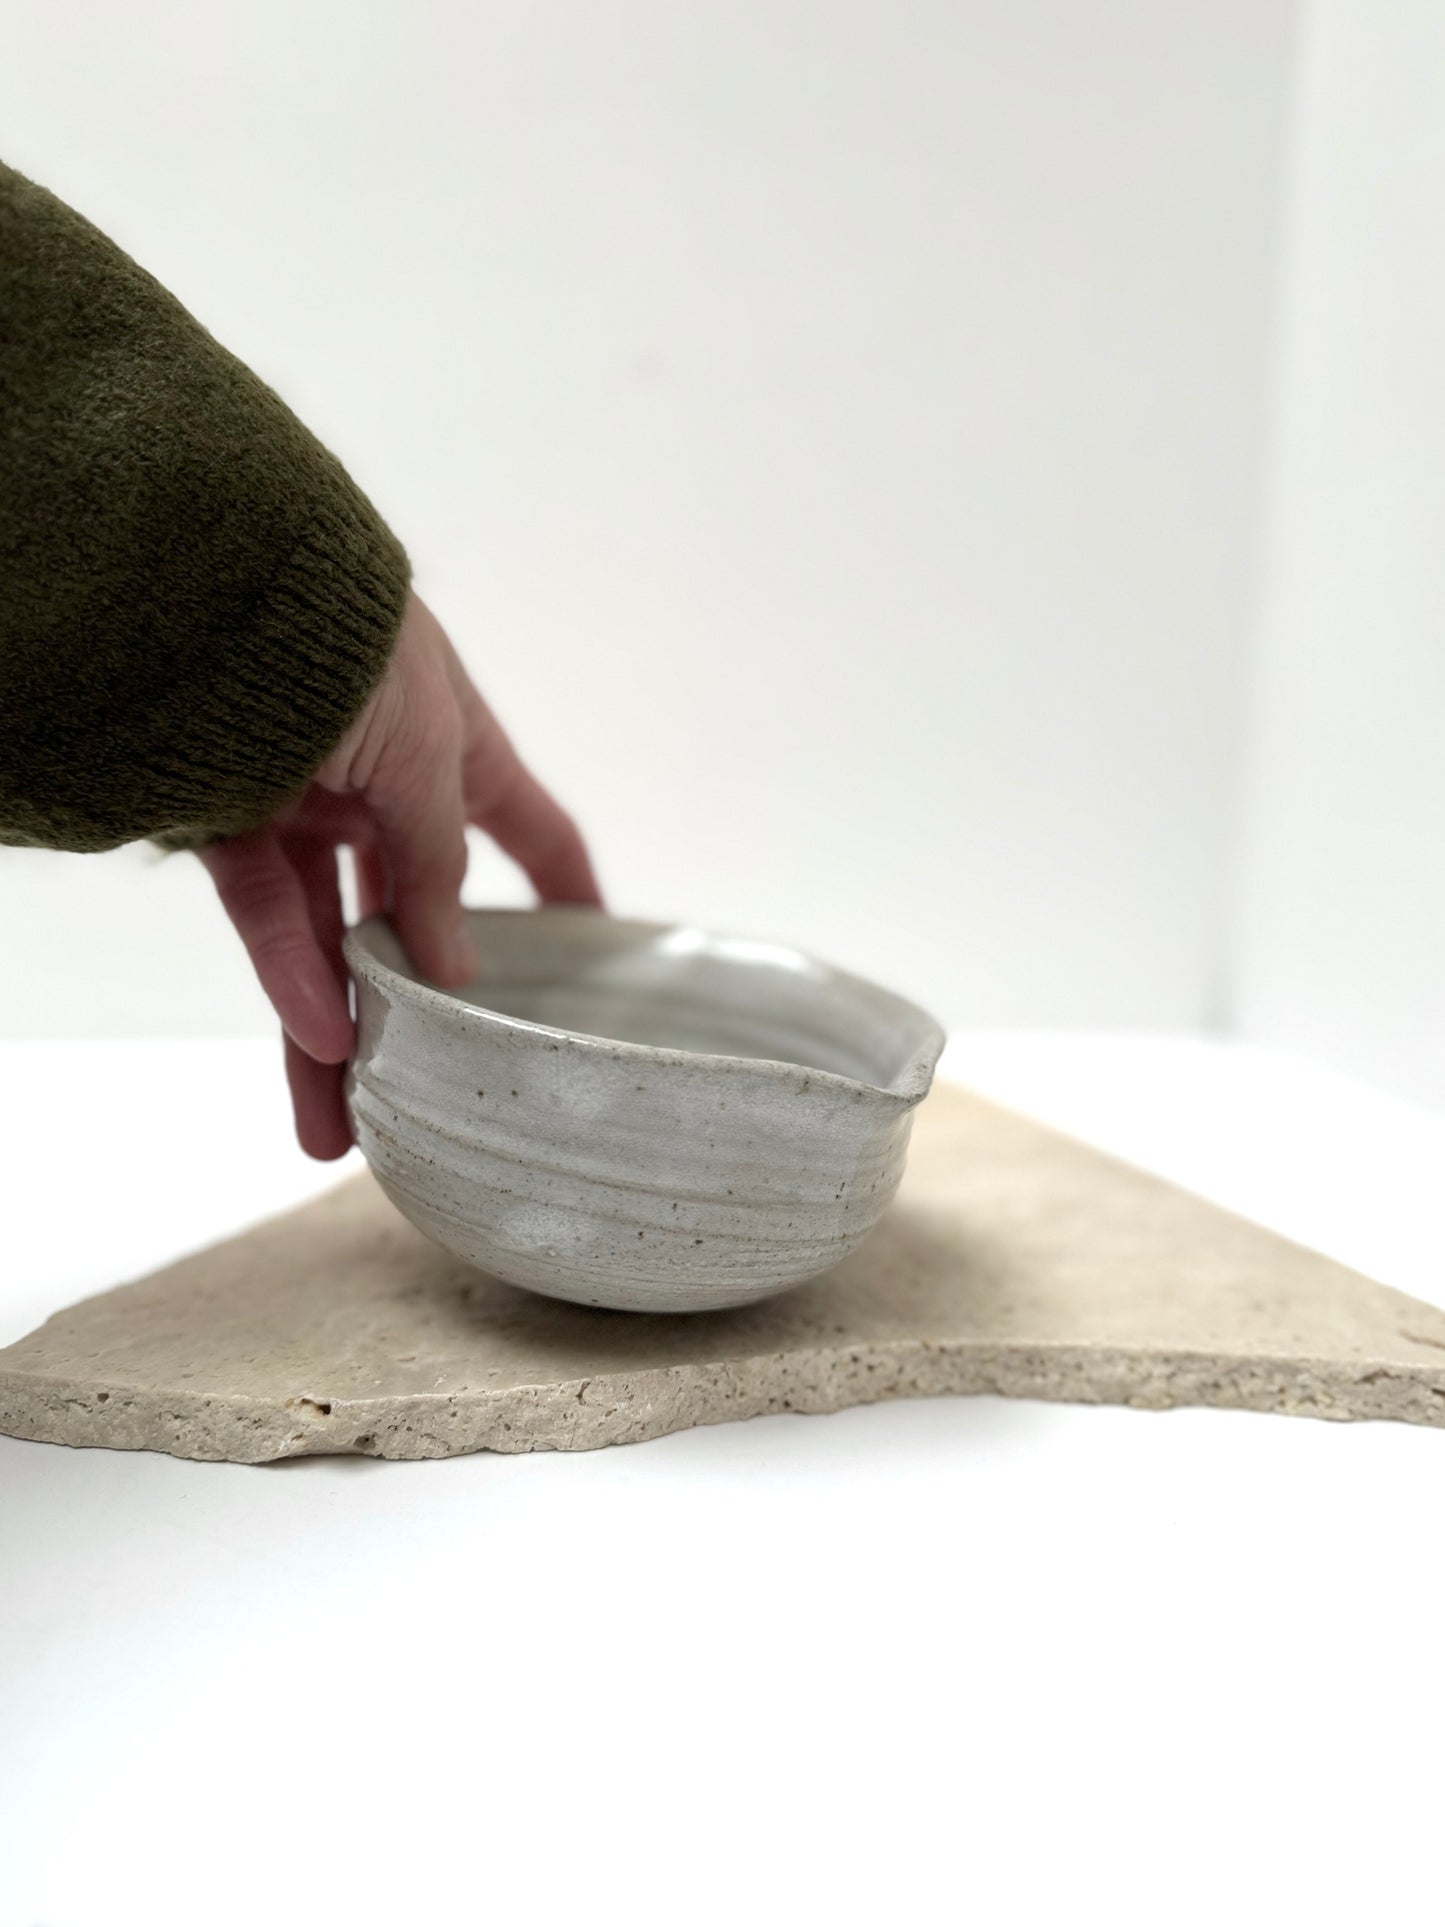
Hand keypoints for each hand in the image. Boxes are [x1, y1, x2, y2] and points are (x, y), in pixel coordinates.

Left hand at [200, 592, 600, 1159]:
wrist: (230, 582)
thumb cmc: (359, 643)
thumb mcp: (434, 754)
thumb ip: (440, 864)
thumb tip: (457, 970)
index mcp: (460, 752)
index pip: (528, 832)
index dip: (566, 891)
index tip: (598, 953)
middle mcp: (388, 790)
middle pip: (414, 920)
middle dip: (421, 1010)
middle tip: (435, 1096)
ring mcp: (310, 808)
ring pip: (328, 940)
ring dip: (334, 1031)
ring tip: (339, 1127)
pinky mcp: (232, 822)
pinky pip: (266, 916)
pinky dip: (290, 974)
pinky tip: (318, 1039)